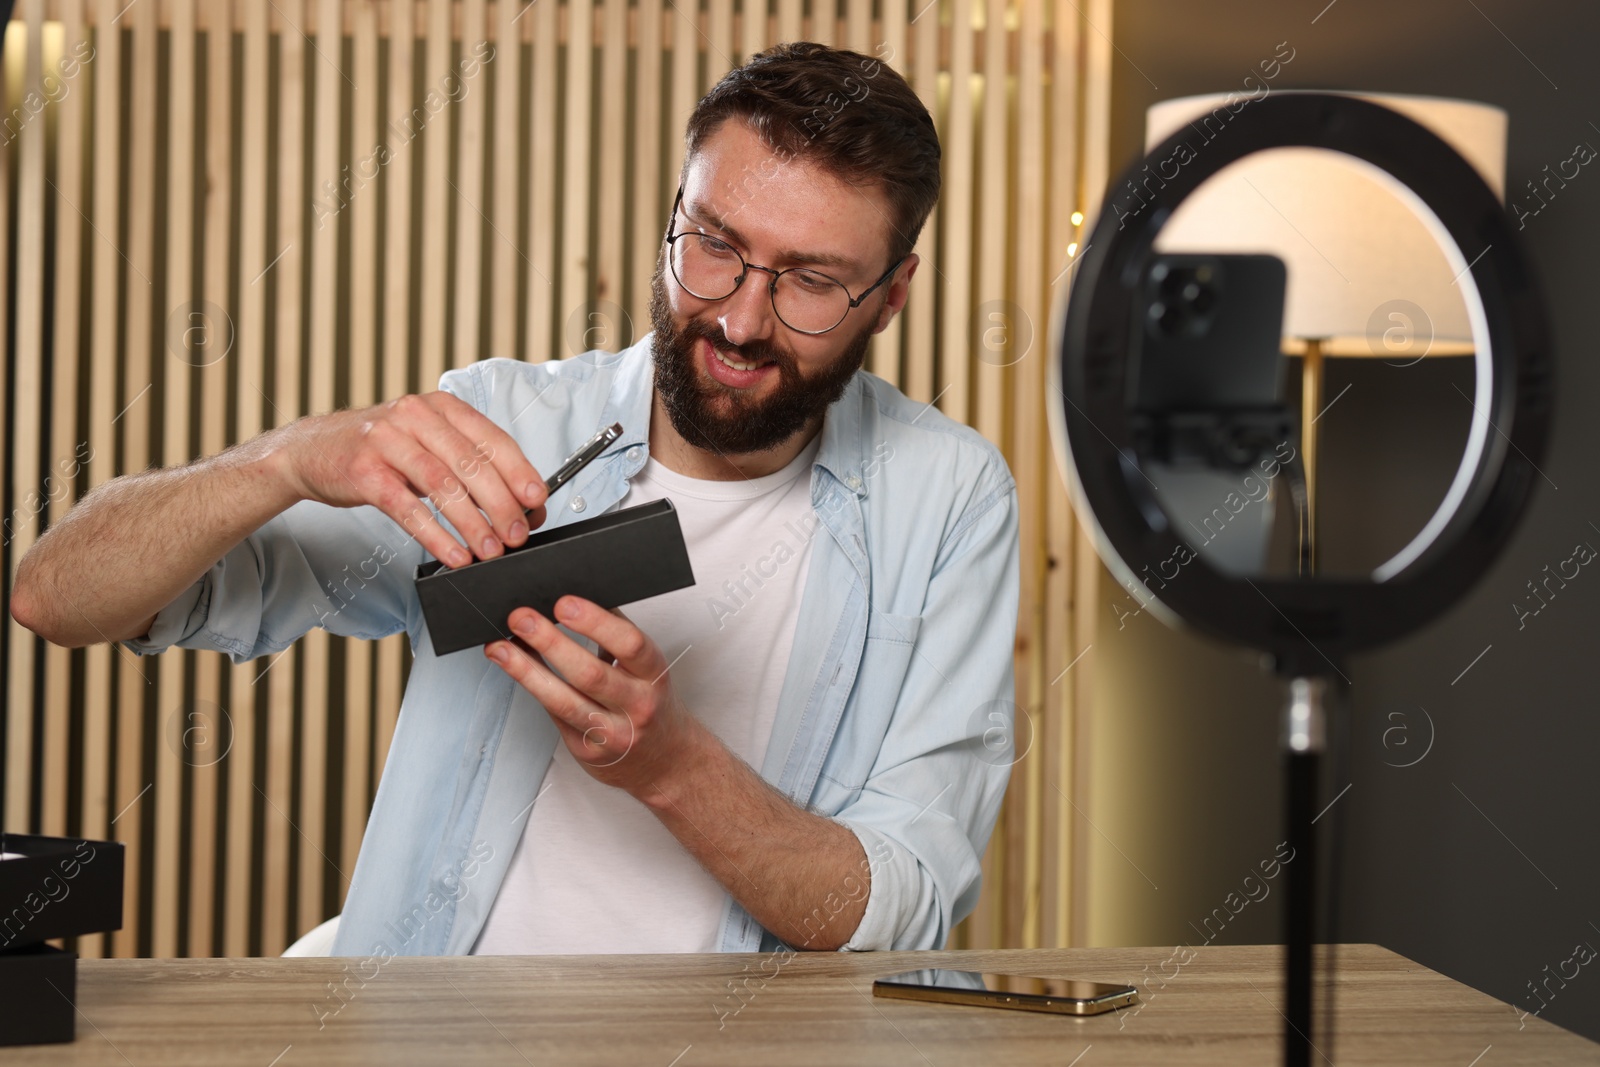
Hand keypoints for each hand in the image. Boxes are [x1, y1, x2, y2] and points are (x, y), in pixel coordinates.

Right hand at [271, 392, 546, 567]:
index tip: (537, 500)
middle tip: (518, 534)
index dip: (519, 471)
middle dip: (501, 504)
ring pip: (443, 486)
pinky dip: (435, 535)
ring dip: (472, 523)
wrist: (311, 451)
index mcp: (441, 407)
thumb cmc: (380, 451)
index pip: (491, 439)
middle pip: (471, 464)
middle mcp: (416, 416)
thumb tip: (519, 504)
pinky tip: (454, 554)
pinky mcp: (365, 472)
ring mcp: (388, 441)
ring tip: (491, 551)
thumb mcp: (426, 443)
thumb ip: (467, 465)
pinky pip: (408, 509)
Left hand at [485, 595, 705, 799]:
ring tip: (500, 647)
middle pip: (590, 674)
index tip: (564, 603)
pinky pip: (554, 716)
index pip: (629, 644)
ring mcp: (612, 733)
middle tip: (521, 618)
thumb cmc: (649, 702)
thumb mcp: (647, 667)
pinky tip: (514, 668)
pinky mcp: (588, 752)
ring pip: (563, 701)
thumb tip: (575, 600)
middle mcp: (636, 705)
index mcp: (653, 674)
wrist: (664, 760)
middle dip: (550, 642)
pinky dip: (532, 688)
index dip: (596, 622)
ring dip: (526, 670)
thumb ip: (617, 638)